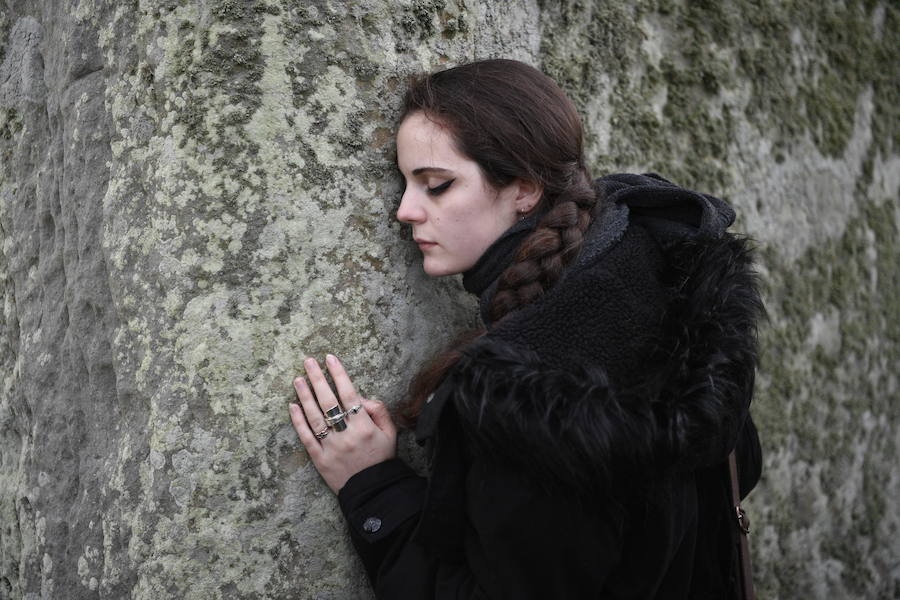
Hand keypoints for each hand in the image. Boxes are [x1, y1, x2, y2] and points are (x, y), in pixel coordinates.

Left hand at [289, 354, 396, 493]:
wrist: (373, 491)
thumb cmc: (382, 459)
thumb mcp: (390, 433)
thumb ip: (379, 412)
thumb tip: (362, 398)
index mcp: (364, 426)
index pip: (349, 394)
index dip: (339, 374)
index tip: (330, 358)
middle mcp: (346, 434)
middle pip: (328, 401)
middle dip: (318, 379)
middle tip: (308, 362)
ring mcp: (330, 447)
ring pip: (315, 417)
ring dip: (305, 396)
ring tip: (298, 379)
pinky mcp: (319, 459)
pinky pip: (306, 437)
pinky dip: (298, 421)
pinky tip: (292, 406)